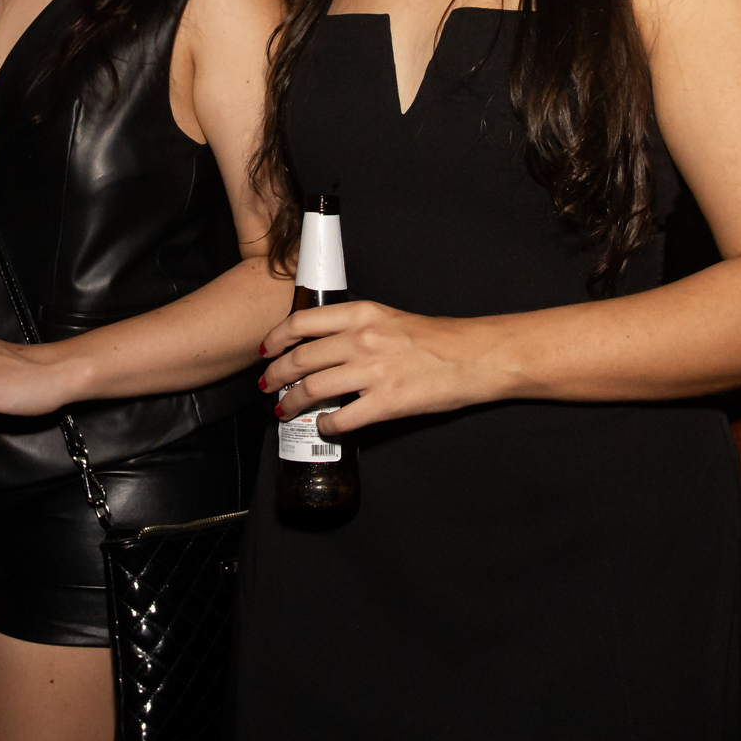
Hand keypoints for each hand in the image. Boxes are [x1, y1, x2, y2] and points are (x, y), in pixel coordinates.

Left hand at [257, 300, 507, 434]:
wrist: (474, 357)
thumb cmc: (436, 339)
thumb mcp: (389, 318)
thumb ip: (355, 327)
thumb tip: (323, 344)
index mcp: (362, 314)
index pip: (303, 322)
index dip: (276, 337)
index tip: (266, 349)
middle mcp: (362, 340)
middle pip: (301, 358)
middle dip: (276, 374)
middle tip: (266, 384)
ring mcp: (373, 372)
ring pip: (313, 388)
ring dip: (292, 403)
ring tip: (284, 410)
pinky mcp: (386, 403)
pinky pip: (342, 418)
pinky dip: (326, 425)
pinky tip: (324, 425)